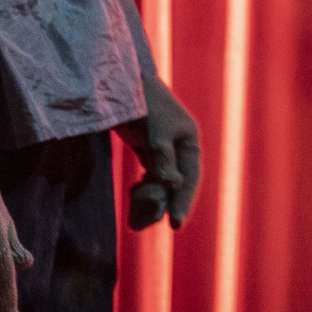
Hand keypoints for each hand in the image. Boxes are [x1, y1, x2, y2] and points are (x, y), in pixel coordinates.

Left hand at [117, 77, 201, 229]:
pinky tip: (136, 192)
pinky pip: (151, 174)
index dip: (183, 202)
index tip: (175, 225)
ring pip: (162, 180)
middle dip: (165, 203)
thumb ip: (164, 162)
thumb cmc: (144, 107)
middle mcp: (180, 146)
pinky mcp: (148, 147)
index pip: (190, 178)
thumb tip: (172, 186)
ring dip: (152, 196)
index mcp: (189, 140)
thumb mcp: (157, 136)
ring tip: (138, 213)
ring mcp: (163, 147)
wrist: (121, 86)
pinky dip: (144, 185)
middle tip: (150, 223)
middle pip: (177, 183)